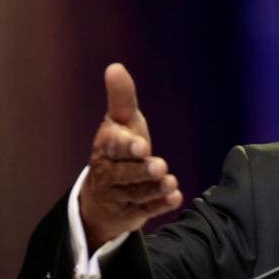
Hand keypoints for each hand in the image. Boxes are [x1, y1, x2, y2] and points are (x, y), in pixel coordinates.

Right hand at [79, 63, 182, 247]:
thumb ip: (121, 98)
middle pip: (125, 173)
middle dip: (141, 170)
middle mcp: (109, 173)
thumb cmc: (117, 150)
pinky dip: (160, 205)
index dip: (127, 146)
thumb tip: (115, 66)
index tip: (140, 145)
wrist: (102, 195)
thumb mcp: (120, 123)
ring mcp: (119, 195)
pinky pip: (145, 210)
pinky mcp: (131, 212)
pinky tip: (176, 198)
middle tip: (159, 166)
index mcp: (106, 147)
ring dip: (154, 189)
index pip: (114, 146)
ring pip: (136, 193)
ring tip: (170, 182)